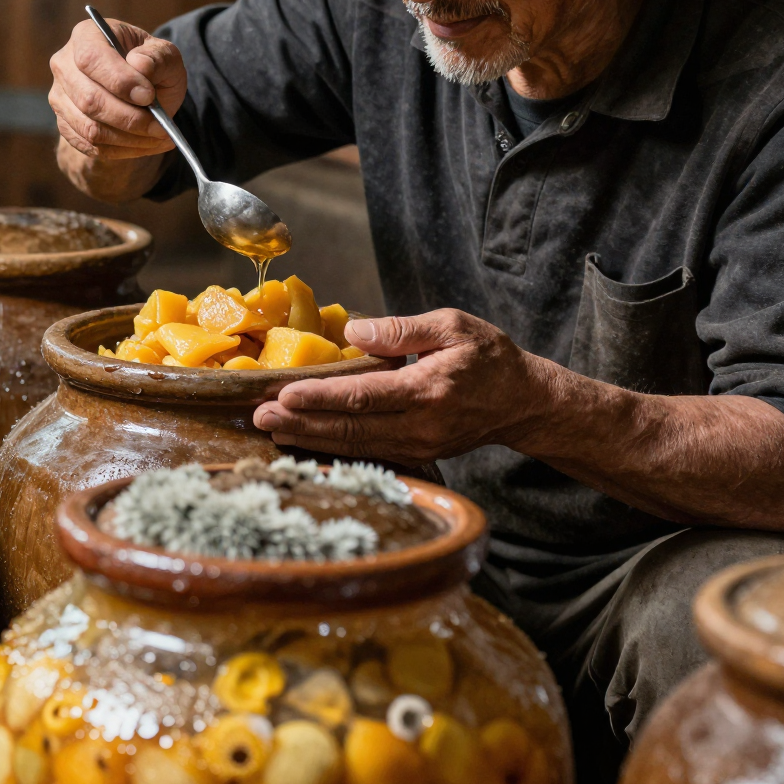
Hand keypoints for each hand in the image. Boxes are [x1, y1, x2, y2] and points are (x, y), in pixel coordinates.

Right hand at [48, 17, 189, 201]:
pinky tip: (146, 144)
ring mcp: (60, 97)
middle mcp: (64, 65)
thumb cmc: (151, 67)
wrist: (136, 93)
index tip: (148, 96)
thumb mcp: (165, 56)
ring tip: (159, 136)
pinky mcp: (65, 124)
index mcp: (87, 36)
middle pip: (89, 99)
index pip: (91, 58)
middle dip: (130, 117)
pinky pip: (91, 146)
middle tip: (161, 126)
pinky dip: (123, 150)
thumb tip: (140, 65)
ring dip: (129, 138)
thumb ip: (158, 57)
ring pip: (90, 128)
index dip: (119, 81)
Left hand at [253, 309, 548, 463]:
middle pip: (351, 429)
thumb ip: (402, 330)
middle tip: (260, 419)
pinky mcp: (416, 456)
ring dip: (311, 440)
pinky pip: (368, 454)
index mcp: (428, 390)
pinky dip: (333, 449)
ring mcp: (418, 447)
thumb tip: (353, 331)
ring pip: (355, 447)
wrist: (523, 403)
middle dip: (302, 425)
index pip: (364, 397)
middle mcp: (421, 426)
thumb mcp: (452, 327)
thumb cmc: (488, 357)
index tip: (284, 395)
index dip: (321, 398)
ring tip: (272, 432)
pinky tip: (305, 441)